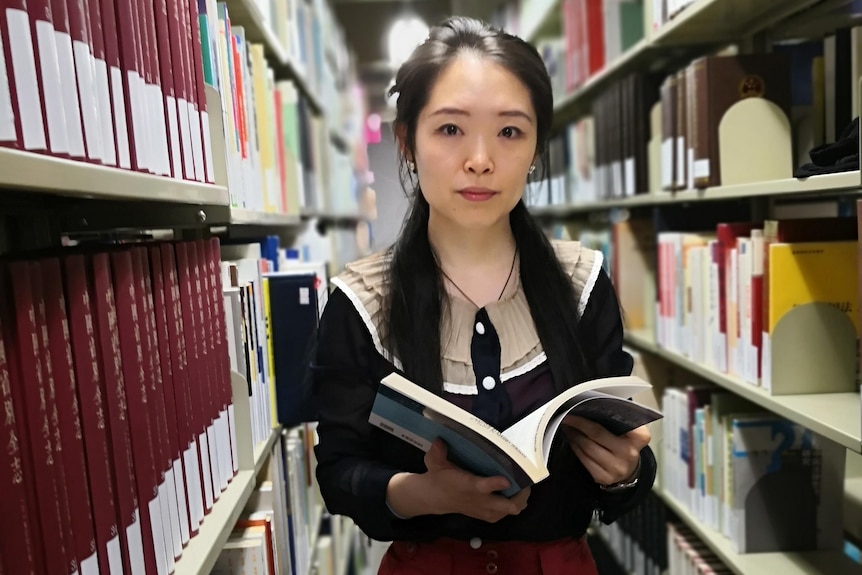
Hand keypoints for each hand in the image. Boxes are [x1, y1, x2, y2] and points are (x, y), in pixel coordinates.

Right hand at [386, 440, 530, 522]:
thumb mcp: (434, 462)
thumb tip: (439, 441)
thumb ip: (437, 453)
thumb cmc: (440, 477)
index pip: (483, 487)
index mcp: (468, 486)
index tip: (507, 479)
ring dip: (520, 499)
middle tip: (526, 480)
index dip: (495, 484)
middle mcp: (479, 500)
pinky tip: (516, 493)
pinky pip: (506, 513)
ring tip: (524, 485)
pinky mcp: (487, 515)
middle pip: (506, 505)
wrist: (436, 497)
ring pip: (510, 510)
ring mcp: (485, 510)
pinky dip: (514, 505)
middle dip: (520, 494)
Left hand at [562, 416, 650, 485]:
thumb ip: (616, 417)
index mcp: (639, 437)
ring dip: (574, 436)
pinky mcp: (604, 477)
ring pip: (587, 448)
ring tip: (568, 427)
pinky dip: (575, 448)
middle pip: (596, 434)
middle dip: (578, 424)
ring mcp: (617, 468)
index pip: (615, 422)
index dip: (593, 416)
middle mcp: (629, 453)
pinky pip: (584, 460)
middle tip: (567, 416)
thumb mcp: (629, 428)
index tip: (576, 409)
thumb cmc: (626, 442)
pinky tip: (573, 440)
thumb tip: (588, 406)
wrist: (629, 468)